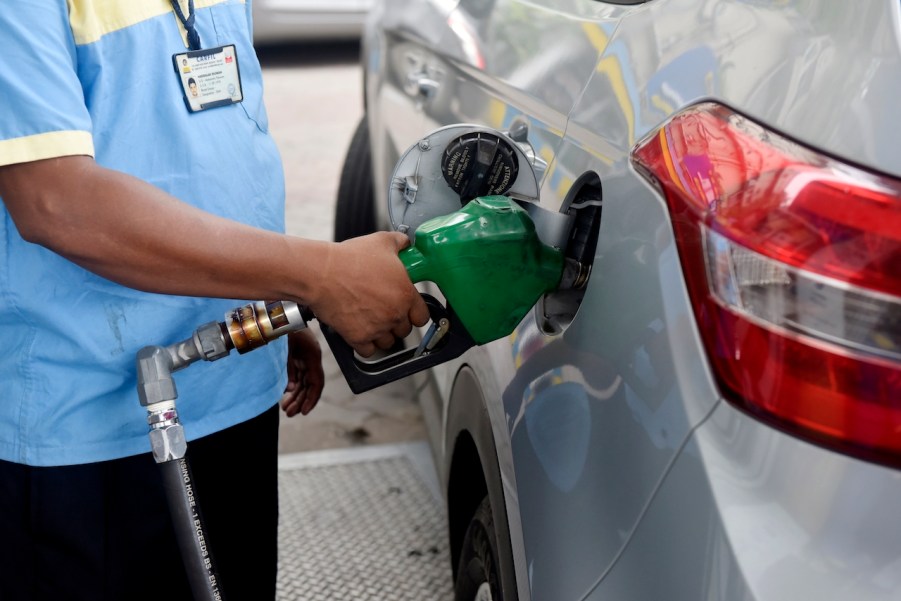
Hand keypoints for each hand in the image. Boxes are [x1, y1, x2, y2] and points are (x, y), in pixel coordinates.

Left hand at [280, 330, 324, 416]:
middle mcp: (312, 359)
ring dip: (296, 396)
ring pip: (304, 383)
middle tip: (290, 413)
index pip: (317, 383)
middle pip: (310, 386)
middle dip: (301, 401)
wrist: (283, 311)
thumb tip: (291, 388)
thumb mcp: (286, 347)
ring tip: (286, 409)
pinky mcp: (300, 358)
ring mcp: (306, 358)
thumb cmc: (285, 326)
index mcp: (313, 356)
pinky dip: (293, 387)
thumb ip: (289, 368)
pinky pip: (299, 376)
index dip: (312, 399)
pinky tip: (287, 396)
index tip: (304, 412)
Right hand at [307, 232, 429, 356]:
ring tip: (372, 320)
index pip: (422, 317)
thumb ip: (400, 243)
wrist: (321, 273)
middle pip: (405, 330)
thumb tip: (407, 243)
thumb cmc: (350, 259)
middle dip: (397, 322)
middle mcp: (394, 315)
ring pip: (388, 342)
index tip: (408, 310)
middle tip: (385, 310)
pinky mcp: (358, 338)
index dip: (415, 313)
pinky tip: (361, 331)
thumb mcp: (381, 242)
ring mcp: (377, 329)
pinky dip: (366, 344)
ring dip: (382, 334)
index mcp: (406, 294)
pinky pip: (369, 351)